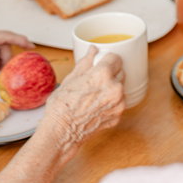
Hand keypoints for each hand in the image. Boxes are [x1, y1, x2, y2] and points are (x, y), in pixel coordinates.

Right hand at [35, 46, 125, 167]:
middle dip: (110, 73)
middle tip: (95, 81)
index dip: (107, 59)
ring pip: (120, 88)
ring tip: (94, 95)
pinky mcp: (118, 116)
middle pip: (120, 71)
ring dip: (112, 88)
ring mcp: (118, 104)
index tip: (102, 63)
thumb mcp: (71, 79)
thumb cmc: (62, 107)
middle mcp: (114, 88)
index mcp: (103, 75)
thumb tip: (93, 50)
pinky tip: (97, 105)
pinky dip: (111, 102)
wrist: (62, 132)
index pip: (116, 58)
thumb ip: (86, 62)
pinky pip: (119, 103)